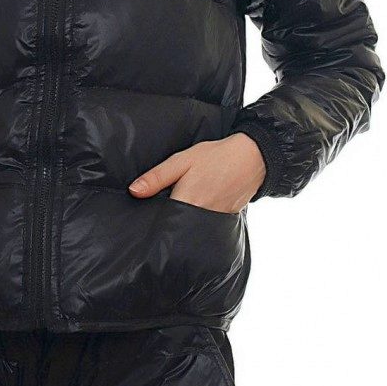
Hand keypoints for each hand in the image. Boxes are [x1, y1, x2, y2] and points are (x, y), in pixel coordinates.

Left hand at [128, 136, 265, 213]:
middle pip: (175, 226)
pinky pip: (204, 226)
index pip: (162, 220)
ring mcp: (213, 221)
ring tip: (175, 214)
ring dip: (181, 223)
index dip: (152, 222)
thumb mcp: (181, 161)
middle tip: (158, 216)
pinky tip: (194, 211)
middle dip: (165, 223)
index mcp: (187, 201)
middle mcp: (200, 216)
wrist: (252, 158)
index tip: (143, 222)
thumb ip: (157, 177)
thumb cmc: (215, 157)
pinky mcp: (223, 221)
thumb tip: (134, 191)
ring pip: (189, 228)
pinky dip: (196, 221)